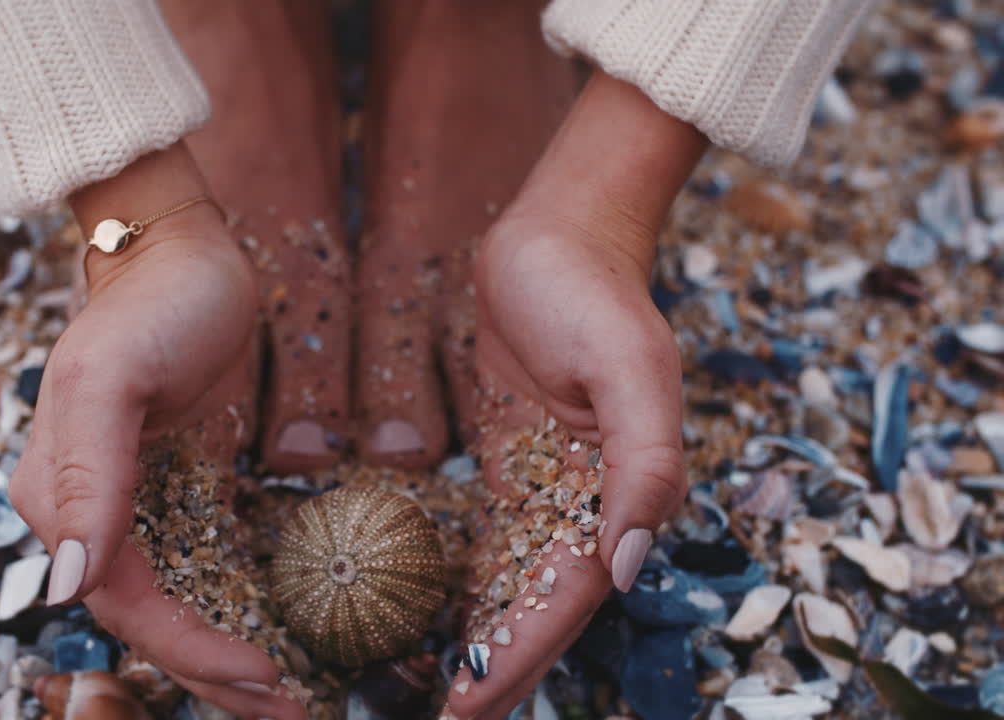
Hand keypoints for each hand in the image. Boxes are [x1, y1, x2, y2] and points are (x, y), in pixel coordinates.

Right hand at [7, 144, 305, 719]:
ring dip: (228, 656)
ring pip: (178, 606)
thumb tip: (64, 581)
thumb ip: (84, 477)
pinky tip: (281, 633)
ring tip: (294, 694)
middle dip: (216, 676)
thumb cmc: (148, 306)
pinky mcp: (177, 489)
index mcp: (63, 501)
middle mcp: (93, 515)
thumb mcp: (110, 377)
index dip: (191, 652)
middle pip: (152, 621)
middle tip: (293, 710)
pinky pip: (204, 568)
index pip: (125, 605)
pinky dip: (237, 608)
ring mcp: (137, 506)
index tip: (264, 679)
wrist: (177, 252)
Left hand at [445, 71, 706, 719]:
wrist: (559, 234)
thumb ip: (644, 466)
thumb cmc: (598, 294)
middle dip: (496, 666)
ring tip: (422, 689)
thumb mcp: (632, 368)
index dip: (524, 655)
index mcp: (615, 493)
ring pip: (504, 579)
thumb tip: (625, 566)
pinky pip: (479, 532)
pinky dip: (455, 578)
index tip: (473, 706)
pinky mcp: (502, 458)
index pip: (567, 596)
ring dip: (473, 636)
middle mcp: (579, 500)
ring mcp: (538, 481)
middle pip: (534, 602)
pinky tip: (416, 611)